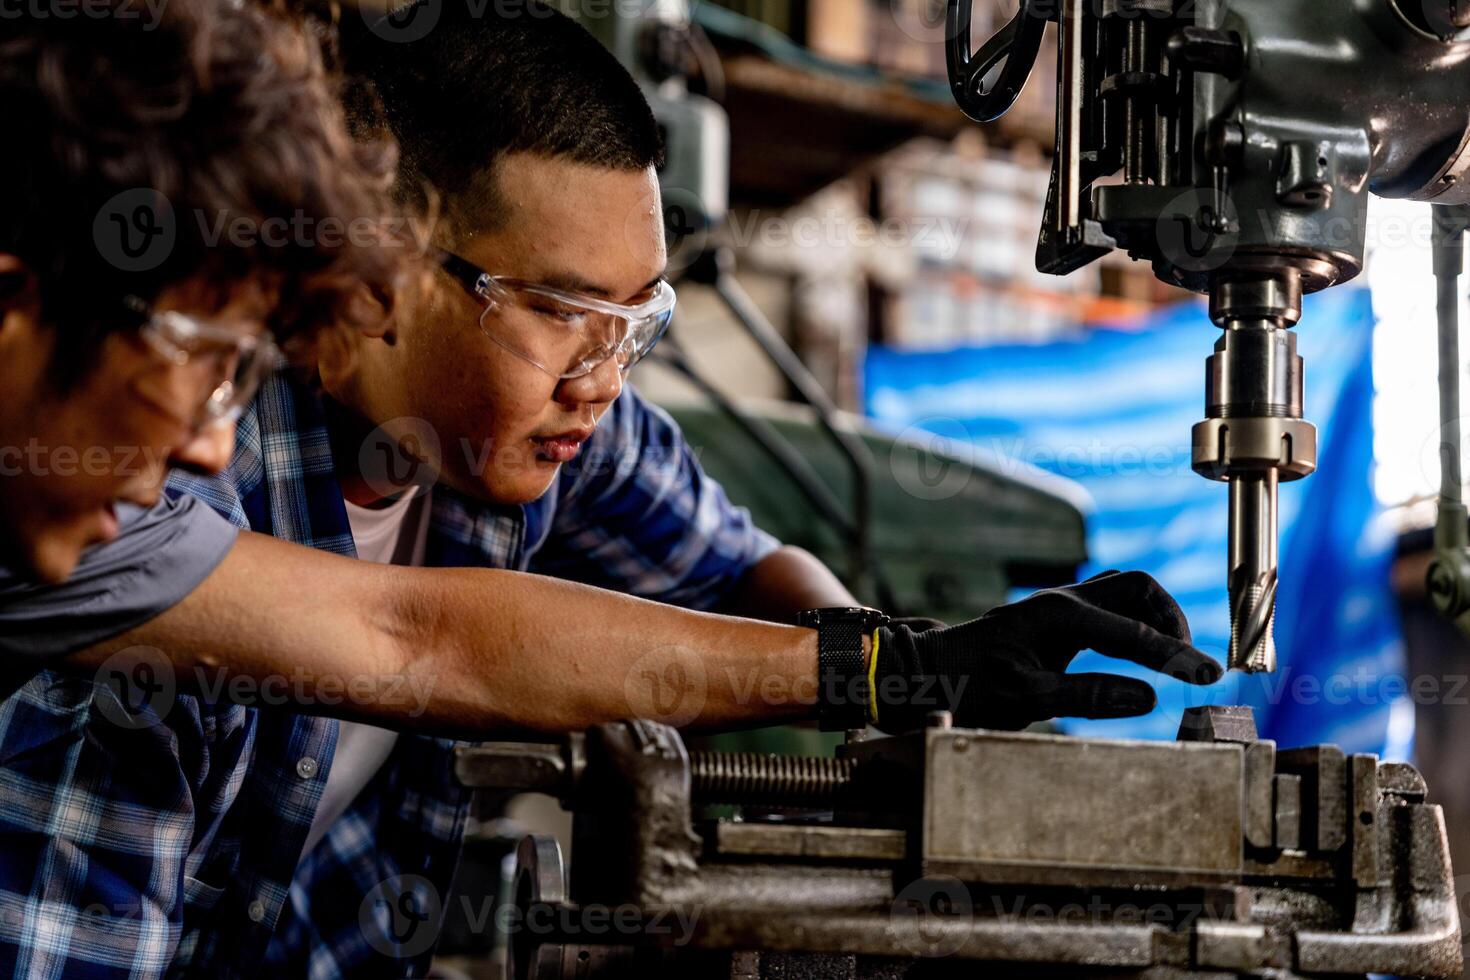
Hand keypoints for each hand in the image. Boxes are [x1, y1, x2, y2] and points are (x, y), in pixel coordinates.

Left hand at [870, 570, 1221, 732]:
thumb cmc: (969, 686)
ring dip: (1156, 617)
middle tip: (1191, 661)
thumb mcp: (1027, 700)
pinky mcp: (1055, 617)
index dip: (1177, 656)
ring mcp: (1059, 605)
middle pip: (1138, 589)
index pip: (1135, 633)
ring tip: (1174, 657)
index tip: (1210, 677)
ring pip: (1124, 593)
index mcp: (1060, 617)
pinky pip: (1108, 607)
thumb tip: (1148, 697)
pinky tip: (1141, 652)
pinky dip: (1135, 622)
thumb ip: (1088, 696)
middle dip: (1173, 620)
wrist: (928, 672)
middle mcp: (1063, 601)